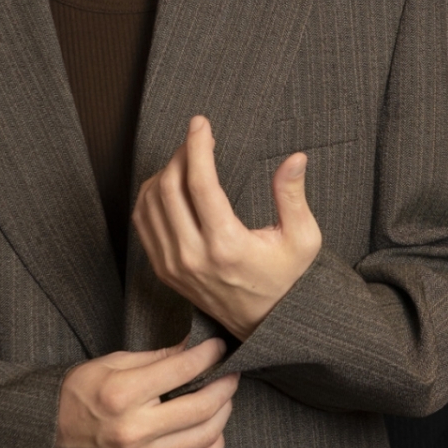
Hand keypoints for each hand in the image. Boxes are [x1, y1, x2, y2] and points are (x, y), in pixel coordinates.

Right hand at [54, 337, 237, 447]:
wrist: (49, 435)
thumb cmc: (79, 393)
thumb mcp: (112, 363)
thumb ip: (156, 357)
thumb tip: (194, 349)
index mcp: (123, 393)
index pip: (182, 370)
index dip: (209, 355)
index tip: (219, 347)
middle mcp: (135, 429)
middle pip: (201, 406)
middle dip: (225, 384)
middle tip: (231, 372)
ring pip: (205, 436)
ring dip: (223, 413)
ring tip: (223, 397)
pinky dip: (214, 446)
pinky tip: (214, 430)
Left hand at [132, 115, 321, 339]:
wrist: (264, 325)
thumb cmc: (286, 279)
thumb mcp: (303, 239)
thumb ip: (293, 196)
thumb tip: (295, 158)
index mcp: (227, 245)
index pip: (199, 182)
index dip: (197, 145)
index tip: (201, 123)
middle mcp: (193, 256)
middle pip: (169, 186)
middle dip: (181, 152)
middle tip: (198, 138)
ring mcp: (173, 265)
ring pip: (151, 202)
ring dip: (165, 171)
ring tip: (187, 159)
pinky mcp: (163, 270)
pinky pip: (143, 222)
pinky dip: (150, 195)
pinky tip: (169, 183)